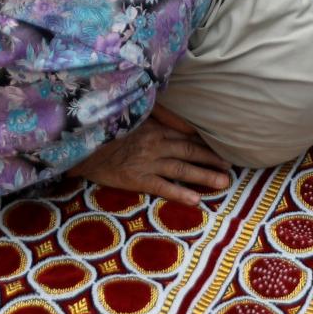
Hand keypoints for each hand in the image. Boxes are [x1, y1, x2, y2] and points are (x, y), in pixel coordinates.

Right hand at [67, 111, 232, 209]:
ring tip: (223, 183)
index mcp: (155, 126)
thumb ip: (157, 113)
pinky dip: (180, 193)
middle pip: (191, 151)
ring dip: (205, 176)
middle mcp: (156, 143)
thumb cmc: (106, 128)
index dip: (206, 143)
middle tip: (230, 168)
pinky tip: (195, 200)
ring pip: (183, 169)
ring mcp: (147, 161)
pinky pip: (163, 187)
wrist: (81, 144)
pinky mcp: (137, 178)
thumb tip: (183, 122)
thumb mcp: (132, 112)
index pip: (187, 135)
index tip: (223, 148)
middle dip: (212, 160)